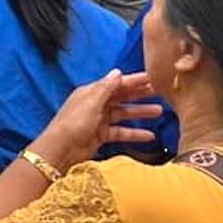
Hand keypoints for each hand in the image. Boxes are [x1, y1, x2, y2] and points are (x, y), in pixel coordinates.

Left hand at [29, 70, 161, 170]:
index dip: (134, 80)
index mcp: (91, 92)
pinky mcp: (101, 135)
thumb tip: (118, 72)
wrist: (61, 149)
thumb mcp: (91, 102)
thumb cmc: (73, 123)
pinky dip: (134, 133)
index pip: (116, 84)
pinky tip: (150, 136)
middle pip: (121, 97)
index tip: (152, 77)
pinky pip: (121, 132)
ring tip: (159, 111)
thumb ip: (106, 88)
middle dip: (140, 94)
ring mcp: (99, 120)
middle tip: (160, 91)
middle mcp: (95, 104)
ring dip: (140, 112)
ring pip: (124, 114)